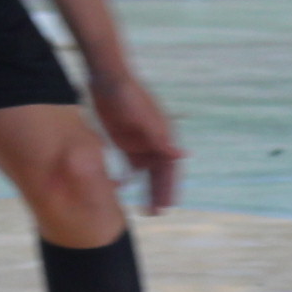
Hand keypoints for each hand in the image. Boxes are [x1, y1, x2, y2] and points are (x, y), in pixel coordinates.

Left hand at [88, 65, 184, 214]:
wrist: (107, 77)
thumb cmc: (127, 95)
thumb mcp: (143, 117)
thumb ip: (160, 137)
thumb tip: (183, 156)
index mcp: (163, 135)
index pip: (170, 167)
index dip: (169, 187)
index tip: (166, 206)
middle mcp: (155, 140)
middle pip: (160, 172)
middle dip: (160, 193)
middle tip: (156, 214)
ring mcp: (140, 141)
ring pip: (147, 171)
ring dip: (148, 189)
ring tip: (146, 209)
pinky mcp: (124, 140)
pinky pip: (132, 164)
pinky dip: (131, 177)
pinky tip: (125, 190)